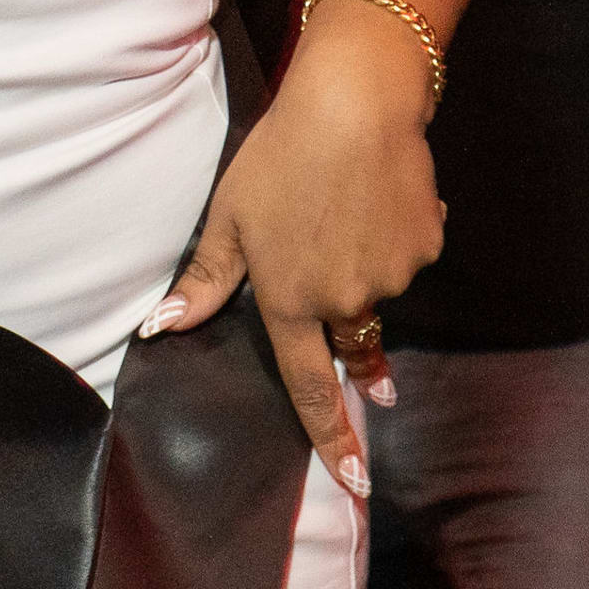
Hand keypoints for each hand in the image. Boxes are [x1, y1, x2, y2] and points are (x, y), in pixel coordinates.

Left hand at [147, 18, 442, 496]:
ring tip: (346, 202)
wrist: (357, 102)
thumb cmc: (280, 156)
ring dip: (365, 263)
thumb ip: (204, 283)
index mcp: (290, 303)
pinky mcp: (425, 247)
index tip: (357, 486)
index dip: (334, 443)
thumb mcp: (229, 217)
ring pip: (378, 289)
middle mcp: (345, 302)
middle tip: (335, 261)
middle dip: (348, 326)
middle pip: (351, 338)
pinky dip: (394, 234)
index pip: (312, 391)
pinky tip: (379, 192)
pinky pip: (408, 255)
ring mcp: (391, 276)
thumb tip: (162, 329)